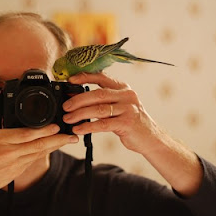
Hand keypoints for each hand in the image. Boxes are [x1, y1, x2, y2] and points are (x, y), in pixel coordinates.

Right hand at [0, 104, 77, 215]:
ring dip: (56, 146)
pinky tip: (56, 146)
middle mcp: (9, 153)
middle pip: (38, 145)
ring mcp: (15, 164)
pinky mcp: (19, 171)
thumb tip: (1, 98)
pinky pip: (35, 159)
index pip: (25, 134)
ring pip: (40, 153)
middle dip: (57, 139)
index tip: (56, 126)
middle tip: (71, 135)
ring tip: (70, 139)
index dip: (43, 131)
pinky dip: (46, 151)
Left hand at [63, 72, 202, 195]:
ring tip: (68, 119)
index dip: (84, 77)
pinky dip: (88, 127)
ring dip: (80, 114)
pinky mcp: (127, 123)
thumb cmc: (130, 122)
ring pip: (99, 109)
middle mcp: (127, 95)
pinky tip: (78, 130)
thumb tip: (76, 98)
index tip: (70, 80)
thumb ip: (102, 101)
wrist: (150, 138)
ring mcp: (128, 109)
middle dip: (78, 100)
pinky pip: (103, 124)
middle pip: (98, 94)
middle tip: (65, 107)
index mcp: (123, 88)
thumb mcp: (118, 106)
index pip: (102, 77)